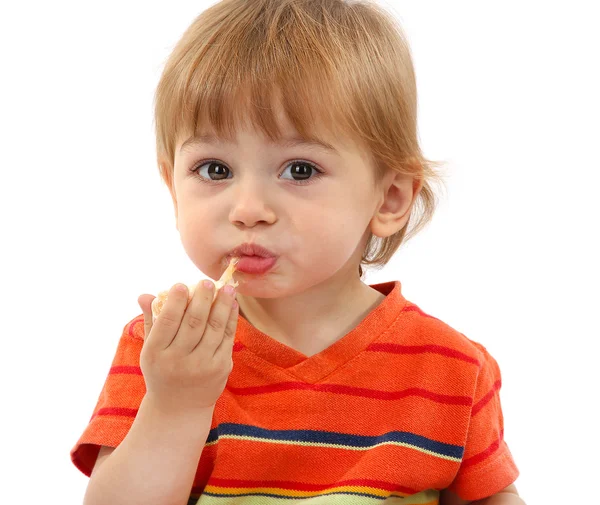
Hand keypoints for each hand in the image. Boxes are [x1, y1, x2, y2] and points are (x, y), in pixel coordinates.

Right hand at [137, 281, 238, 413]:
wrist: (179, 408)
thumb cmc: (162, 372)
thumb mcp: (150, 350)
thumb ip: (151, 321)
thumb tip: (145, 294)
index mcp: (156, 354)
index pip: (167, 322)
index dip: (175, 301)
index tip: (182, 284)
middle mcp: (179, 361)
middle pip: (194, 322)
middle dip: (202, 298)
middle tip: (207, 281)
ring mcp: (202, 366)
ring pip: (215, 328)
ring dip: (222, 305)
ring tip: (227, 287)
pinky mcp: (221, 368)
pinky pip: (228, 338)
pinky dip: (231, 319)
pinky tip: (232, 304)